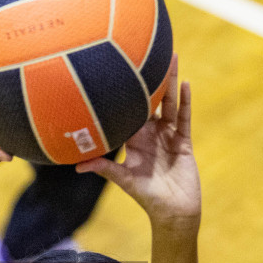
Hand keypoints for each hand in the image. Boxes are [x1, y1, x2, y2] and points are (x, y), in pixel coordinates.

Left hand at [76, 56, 199, 228]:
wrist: (173, 213)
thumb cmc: (147, 198)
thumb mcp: (124, 180)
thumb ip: (104, 169)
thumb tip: (77, 167)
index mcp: (135, 140)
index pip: (127, 112)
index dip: (122, 92)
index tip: (117, 69)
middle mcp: (151, 134)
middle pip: (151, 101)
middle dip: (150, 78)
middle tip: (146, 49)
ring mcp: (169, 136)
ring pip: (169, 104)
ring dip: (170, 82)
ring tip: (171, 57)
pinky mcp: (184, 142)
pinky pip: (184, 119)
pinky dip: (184, 103)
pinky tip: (184, 84)